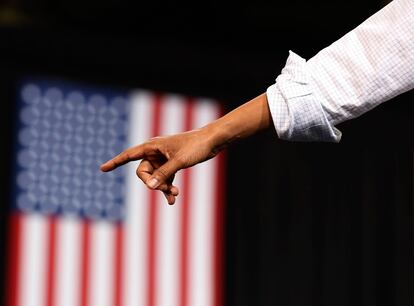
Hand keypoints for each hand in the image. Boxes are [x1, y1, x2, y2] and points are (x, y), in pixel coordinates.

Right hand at [100, 128, 219, 204]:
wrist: (212, 141)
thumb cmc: (195, 146)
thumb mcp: (179, 161)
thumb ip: (163, 174)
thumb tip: (150, 186)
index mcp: (152, 146)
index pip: (129, 155)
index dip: (115, 162)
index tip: (102, 169)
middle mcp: (155, 152)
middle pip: (144, 172)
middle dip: (153, 183)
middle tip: (167, 189)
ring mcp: (163, 158)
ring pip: (155, 177)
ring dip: (162, 187)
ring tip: (174, 195)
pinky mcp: (172, 164)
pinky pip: (165, 178)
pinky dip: (168, 187)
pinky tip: (172, 200)